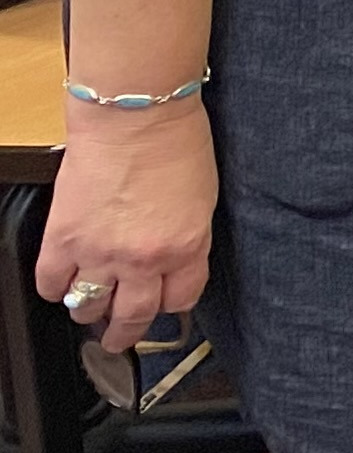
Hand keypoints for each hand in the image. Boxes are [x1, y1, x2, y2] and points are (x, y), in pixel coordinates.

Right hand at [37, 100, 214, 353]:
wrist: (134, 116)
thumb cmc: (175, 142)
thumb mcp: (202, 199)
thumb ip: (187, 238)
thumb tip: (172, 263)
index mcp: (186, 247)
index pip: (179, 300)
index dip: (169, 305)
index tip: (161, 306)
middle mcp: (144, 260)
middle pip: (133, 317)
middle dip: (125, 332)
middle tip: (118, 336)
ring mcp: (100, 254)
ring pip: (88, 309)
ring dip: (88, 313)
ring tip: (89, 309)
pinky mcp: (62, 241)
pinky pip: (51, 285)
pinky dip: (55, 289)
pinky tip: (62, 283)